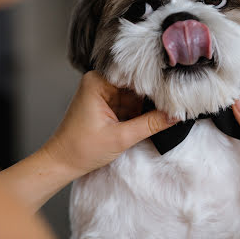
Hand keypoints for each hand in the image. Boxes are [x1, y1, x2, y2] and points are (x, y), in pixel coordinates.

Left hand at [44, 70, 176, 176]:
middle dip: (154, 95)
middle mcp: (101, 82)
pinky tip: (156, 116)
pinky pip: (130, 103)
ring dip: (149, 105)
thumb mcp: (120, 137)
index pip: (134, 76)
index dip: (156, 83)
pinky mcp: (108, 104)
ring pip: (136, 94)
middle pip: (137, 84)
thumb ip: (150, 125)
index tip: (176, 88)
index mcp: (98, 82)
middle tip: (177, 102)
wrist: (62, 162)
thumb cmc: (80, 149)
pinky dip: (141, 112)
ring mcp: (104, 93)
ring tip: (170, 110)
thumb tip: (175, 115)